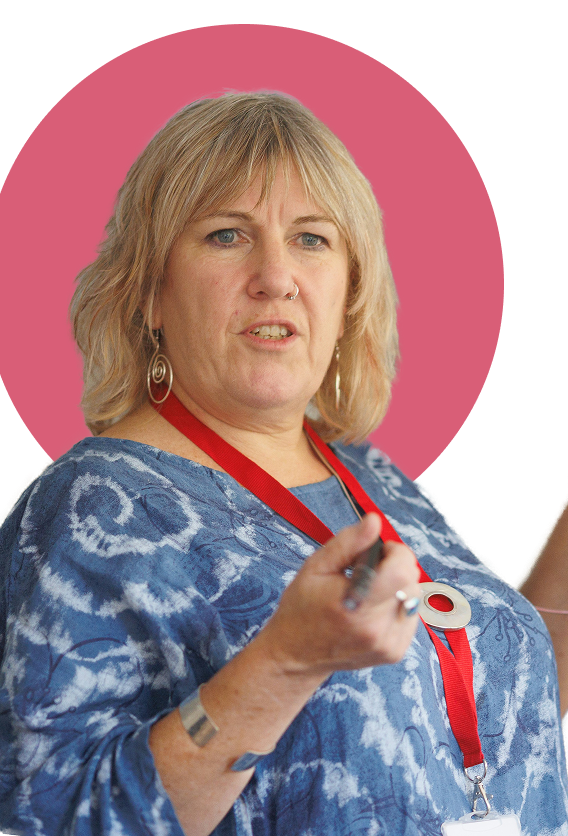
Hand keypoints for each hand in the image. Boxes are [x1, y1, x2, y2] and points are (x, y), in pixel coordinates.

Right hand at [260, 513, 420, 677]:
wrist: (296, 655)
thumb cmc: (302, 607)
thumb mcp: (316, 567)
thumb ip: (348, 542)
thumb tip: (374, 520)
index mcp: (356, 605)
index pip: (403, 571)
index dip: (396, 552)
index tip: (378, 551)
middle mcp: (377, 629)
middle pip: (411, 582)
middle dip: (395, 567)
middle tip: (366, 572)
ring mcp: (389, 644)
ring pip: (413, 597)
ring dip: (397, 587)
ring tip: (367, 593)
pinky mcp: (394, 652)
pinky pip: (410, 615)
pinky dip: (397, 605)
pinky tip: (373, 609)